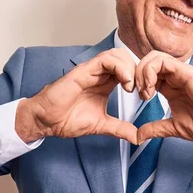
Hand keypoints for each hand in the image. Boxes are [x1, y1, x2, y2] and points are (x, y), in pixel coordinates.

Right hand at [16, 48, 137, 143]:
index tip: (145, 95)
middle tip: (142, 90)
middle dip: (139, 72)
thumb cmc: (67, 119)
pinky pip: (106, 59)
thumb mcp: (102, 125)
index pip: (129, 70)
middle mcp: (100, 74)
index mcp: (106, 83)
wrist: (47, 121)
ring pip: (118, 55)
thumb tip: (137, 137)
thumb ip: (120, 129)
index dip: (141, 79)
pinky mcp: (83, 70)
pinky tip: (124, 82)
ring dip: (130, 68)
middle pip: (126, 58)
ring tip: (131, 87)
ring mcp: (92, 70)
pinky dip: (120, 67)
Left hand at [135, 51, 192, 149]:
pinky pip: (163, 61)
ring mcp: (181, 74)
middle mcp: (176, 78)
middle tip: (140, 93)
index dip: (138, 82)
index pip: (148, 74)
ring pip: (153, 57)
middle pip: (148, 62)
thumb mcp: (174, 128)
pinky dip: (150, 70)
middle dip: (137, 75)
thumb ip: (155, 128)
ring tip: (145, 90)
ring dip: (142, 71)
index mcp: (172, 88)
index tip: (139, 98)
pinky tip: (151, 86)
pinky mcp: (187, 73)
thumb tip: (138, 135)